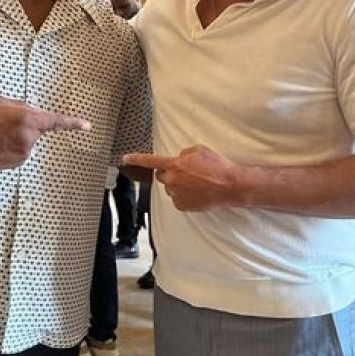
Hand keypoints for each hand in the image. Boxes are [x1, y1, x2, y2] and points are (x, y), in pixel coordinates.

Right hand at [0, 95, 90, 170]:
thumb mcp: (0, 103)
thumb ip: (21, 106)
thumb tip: (31, 111)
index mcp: (27, 119)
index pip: (55, 121)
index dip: (72, 123)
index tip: (86, 125)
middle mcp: (28, 137)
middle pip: (36, 129)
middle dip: (25, 125)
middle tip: (2, 124)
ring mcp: (24, 152)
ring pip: (28, 141)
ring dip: (17, 137)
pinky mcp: (18, 163)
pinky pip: (21, 152)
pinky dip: (12, 148)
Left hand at [123, 145, 242, 210]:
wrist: (229, 185)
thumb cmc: (217, 166)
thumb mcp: (199, 150)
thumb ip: (183, 153)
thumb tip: (178, 159)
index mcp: (174, 165)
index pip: (150, 161)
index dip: (136, 159)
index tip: (125, 158)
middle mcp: (172, 180)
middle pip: (161, 176)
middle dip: (169, 173)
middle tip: (185, 173)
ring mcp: (176, 194)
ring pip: (170, 188)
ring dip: (178, 185)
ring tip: (196, 184)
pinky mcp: (182, 206)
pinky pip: (177, 199)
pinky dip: (184, 196)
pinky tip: (197, 192)